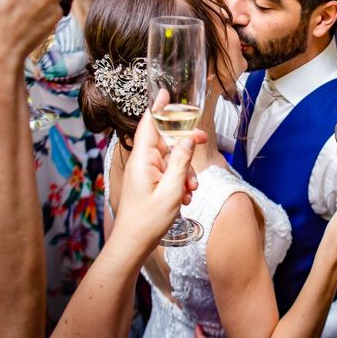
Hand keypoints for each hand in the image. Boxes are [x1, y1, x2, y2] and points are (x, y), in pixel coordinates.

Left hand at [112, 113, 206, 243]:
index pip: (149, 124)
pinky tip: (184, 198)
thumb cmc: (147, 220)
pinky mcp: (149, 183)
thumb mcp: (171, 190)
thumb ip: (181, 162)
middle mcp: (142, 162)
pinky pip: (168, 173)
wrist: (133, 244)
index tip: (166, 93)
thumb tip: (189, 139)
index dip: (158, 107)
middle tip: (203, 142)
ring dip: (186, 171)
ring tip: (190, 191)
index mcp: (142, 159)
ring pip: (171, 159)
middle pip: (167, 141)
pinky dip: (180, 182)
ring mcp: (145, 173)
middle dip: (186, 147)